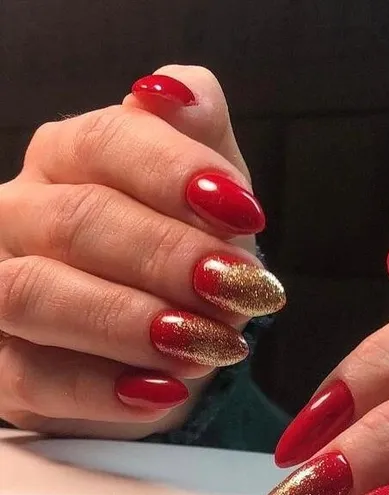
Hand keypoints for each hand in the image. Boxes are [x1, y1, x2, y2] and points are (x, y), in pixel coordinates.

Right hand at [0, 65, 284, 438]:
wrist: (171, 345)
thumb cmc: (188, 264)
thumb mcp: (212, 202)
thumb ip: (202, 143)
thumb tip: (178, 92)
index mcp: (73, 160)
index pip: (108, 143)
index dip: (176, 175)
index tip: (247, 213)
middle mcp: (23, 215)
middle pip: (76, 220)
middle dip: (168, 258)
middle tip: (242, 291)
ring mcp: (1, 289)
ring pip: (34, 294)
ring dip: (130, 322)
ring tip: (210, 344)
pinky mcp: (4, 367)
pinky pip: (32, 379)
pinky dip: (103, 389)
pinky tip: (165, 392)